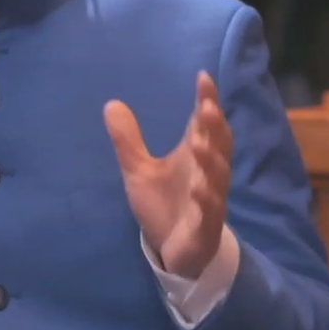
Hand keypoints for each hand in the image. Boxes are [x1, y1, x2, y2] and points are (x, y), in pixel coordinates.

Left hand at [104, 71, 232, 279]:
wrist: (174, 251)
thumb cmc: (164, 204)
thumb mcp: (138, 169)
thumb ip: (128, 139)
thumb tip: (111, 104)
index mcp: (195, 155)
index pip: (204, 124)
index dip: (207, 101)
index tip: (203, 78)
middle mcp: (207, 173)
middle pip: (217, 145)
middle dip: (214, 126)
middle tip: (208, 106)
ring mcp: (209, 199)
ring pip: (217, 177)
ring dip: (211, 160)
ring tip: (201, 144)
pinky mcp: (205, 225)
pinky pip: (209, 211)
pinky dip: (206, 199)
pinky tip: (199, 189)